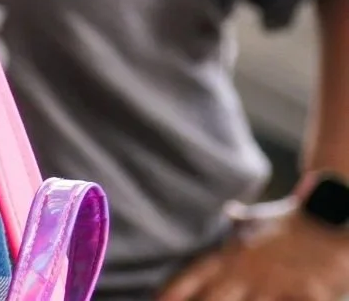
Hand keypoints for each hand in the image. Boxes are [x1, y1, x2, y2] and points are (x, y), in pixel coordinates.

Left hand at [161, 204, 348, 300]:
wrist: (335, 214)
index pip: (192, 276)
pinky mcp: (310, 296)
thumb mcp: (261, 218)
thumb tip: (229, 212)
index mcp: (232, 254)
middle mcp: (249, 272)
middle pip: (213, 300)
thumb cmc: (295, 221)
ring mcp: (279, 286)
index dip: (171, 292)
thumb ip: (241, 223)